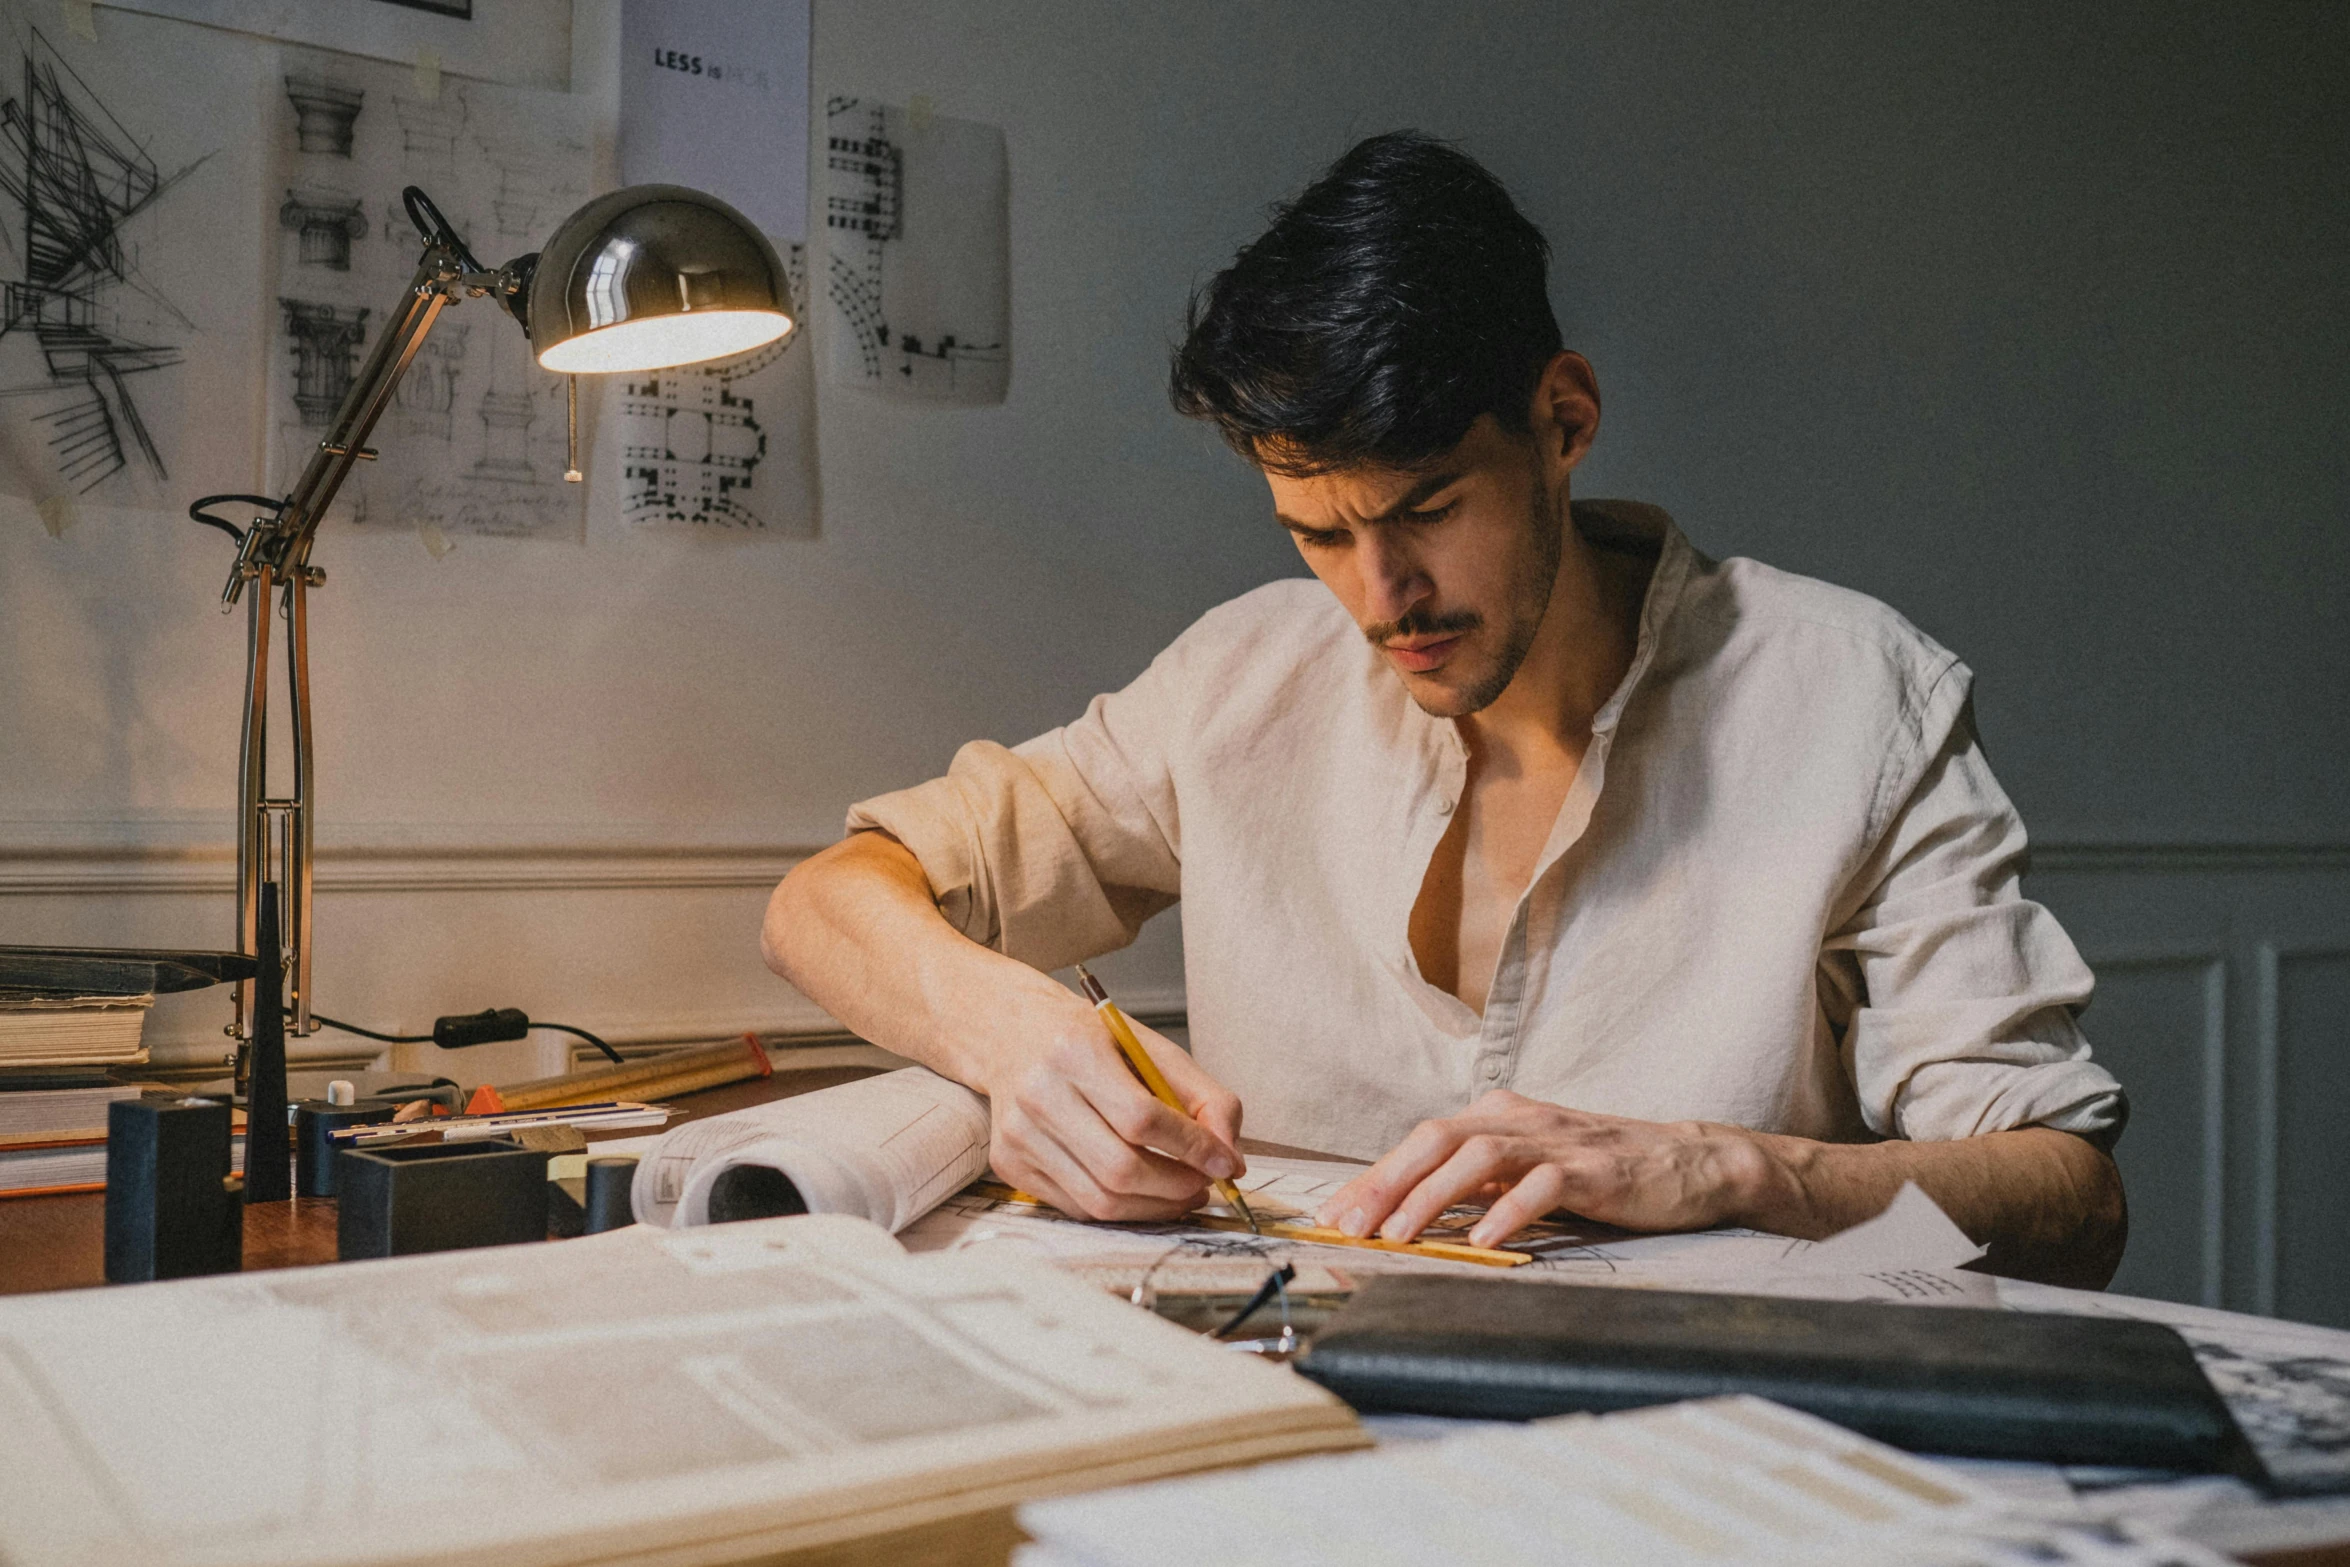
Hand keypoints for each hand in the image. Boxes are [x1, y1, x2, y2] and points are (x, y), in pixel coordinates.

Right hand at [977, 978, 1244, 1222]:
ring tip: (1181, 1192)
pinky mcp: (1009, 1164)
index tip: (1224, 1162)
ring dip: (1154, 1207)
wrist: (1010, 1033)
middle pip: (1120, 1167)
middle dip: (1176, 1186)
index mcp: (1074, 1052)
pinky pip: (1077, 1207)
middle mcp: (1039, 1094)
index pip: (1141, 1117)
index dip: (1191, 1147)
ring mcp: (1018, 1135)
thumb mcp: (1150, 1048)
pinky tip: (1142, 1193)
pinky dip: (1120, 1209)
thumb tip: (1229, 1158)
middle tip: (1204, 1183)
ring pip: (1100, 1199)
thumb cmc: (1087, 1040)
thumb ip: (1202, 1096)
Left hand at [1315, 1090, 1768, 1246]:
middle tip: (1349, 1227)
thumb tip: (1408, 1217)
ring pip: (1477, 1157)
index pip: (1418, 1143)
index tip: (1332, 1216)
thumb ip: (1477, 1188)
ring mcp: (1555, 1140)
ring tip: (1400, 1235)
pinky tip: (1484, 1240)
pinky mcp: (1593, 1168)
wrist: (1691, 1164)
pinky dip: (1508, 1212)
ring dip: (1430, 1197)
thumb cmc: (1602, 1174)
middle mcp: (1517, 1119)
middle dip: (1385, 1184)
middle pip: (1435, 1140)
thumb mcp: (1528, 1175)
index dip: (1372, 1178)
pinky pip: (1541, 1185)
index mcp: (1495, 1116)